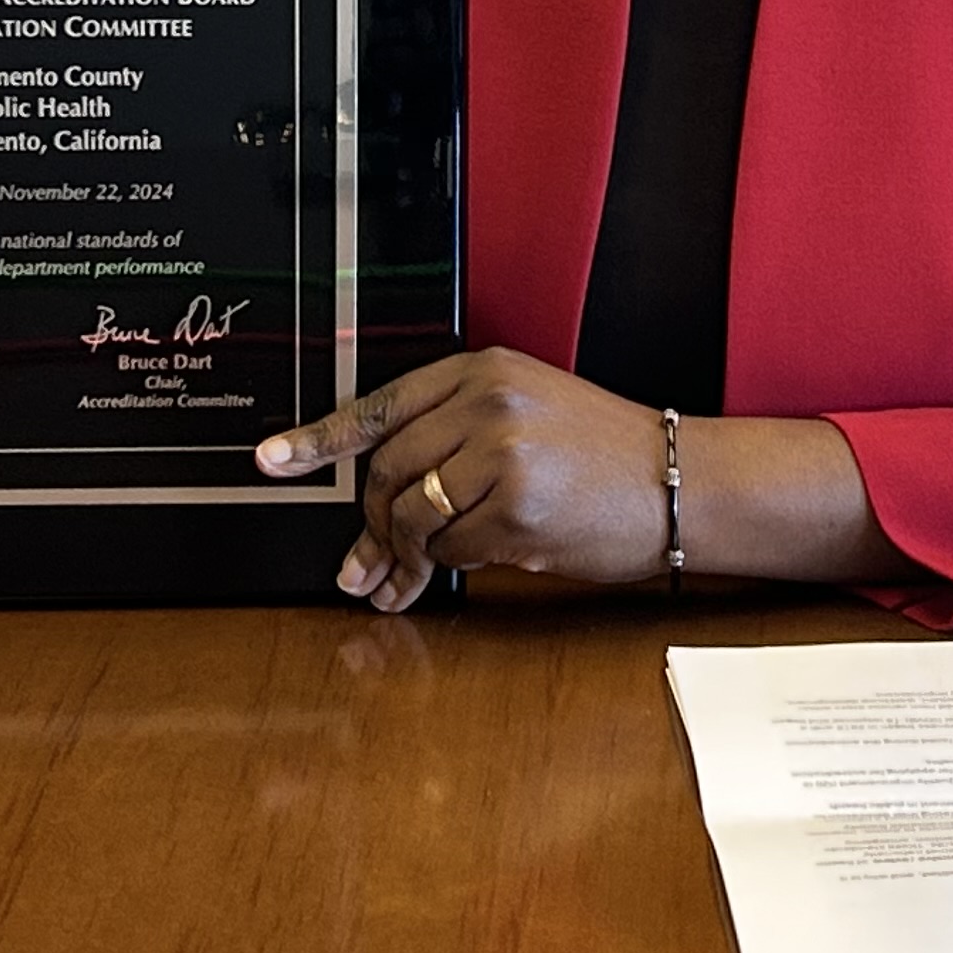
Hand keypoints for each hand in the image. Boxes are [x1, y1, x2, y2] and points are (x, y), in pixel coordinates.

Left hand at [254, 348, 667, 612]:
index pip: (381, 406)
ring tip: (402, 582)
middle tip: (360, 564)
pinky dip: (454, 565)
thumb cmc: (604, 454)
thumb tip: (378, 497)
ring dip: (406, 557)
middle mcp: (489, 402)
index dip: (318, 440)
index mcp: (484, 369)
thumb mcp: (527, 411)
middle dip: (370, 526)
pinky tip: (475, 562)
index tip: (272, 460)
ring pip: (415, 514)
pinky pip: (454, 549)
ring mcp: (503, 455)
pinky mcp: (519, 510)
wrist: (679, 483)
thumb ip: (454, 432)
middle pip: (387, 471)